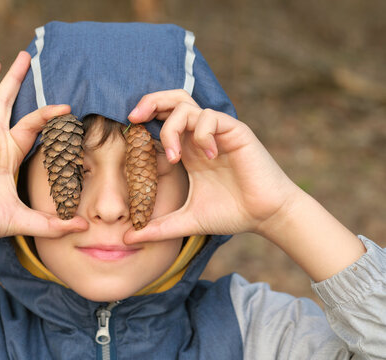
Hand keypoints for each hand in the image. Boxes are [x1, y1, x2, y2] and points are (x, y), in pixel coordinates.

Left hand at [124, 89, 302, 242]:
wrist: (265, 216)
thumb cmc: (231, 214)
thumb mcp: (187, 220)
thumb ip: (158, 227)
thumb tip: (127, 238)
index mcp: (187, 150)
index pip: (162, 120)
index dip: (143, 119)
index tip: (127, 132)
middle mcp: (199, 137)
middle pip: (172, 101)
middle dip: (150, 102)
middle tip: (134, 118)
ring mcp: (217, 133)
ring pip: (187, 106)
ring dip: (172, 127)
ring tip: (174, 157)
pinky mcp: (235, 132)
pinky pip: (211, 118)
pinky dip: (202, 134)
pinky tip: (208, 157)